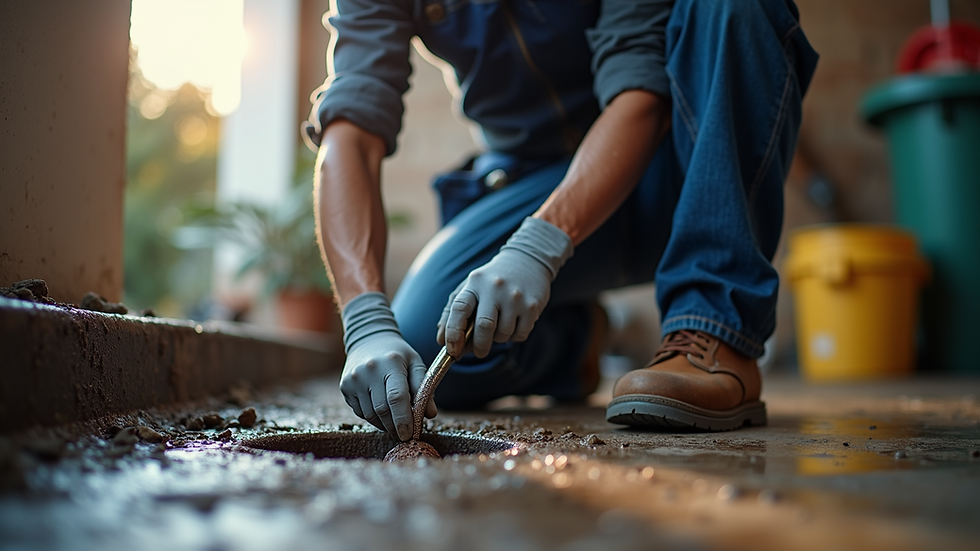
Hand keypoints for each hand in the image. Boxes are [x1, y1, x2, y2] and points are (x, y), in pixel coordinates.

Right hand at [339, 293, 434, 440]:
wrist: (368, 339)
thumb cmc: (397, 354)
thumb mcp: (415, 363)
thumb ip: (424, 388)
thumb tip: (430, 414)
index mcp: (390, 363)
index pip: (396, 397)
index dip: (403, 419)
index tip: (409, 435)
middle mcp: (368, 371)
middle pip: (382, 410)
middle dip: (395, 427)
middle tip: (406, 435)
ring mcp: (353, 379)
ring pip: (370, 415)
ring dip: (385, 424)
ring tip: (395, 424)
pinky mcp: (345, 387)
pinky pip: (361, 412)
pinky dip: (373, 418)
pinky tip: (381, 411)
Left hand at [438, 217, 572, 358]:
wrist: (527, 261)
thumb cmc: (492, 281)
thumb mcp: (470, 288)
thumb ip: (452, 312)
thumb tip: (441, 340)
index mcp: (475, 283)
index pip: (459, 309)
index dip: (453, 332)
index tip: (452, 349)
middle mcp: (495, 288)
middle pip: (484, 326)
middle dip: (479, 346)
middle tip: (478, 352)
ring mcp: (515, 297)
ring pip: (503, 334)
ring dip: (498, 339)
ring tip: (499, 327)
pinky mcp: (532, 306)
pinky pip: (520, 334)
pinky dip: (514, 336)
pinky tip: (513, 323)